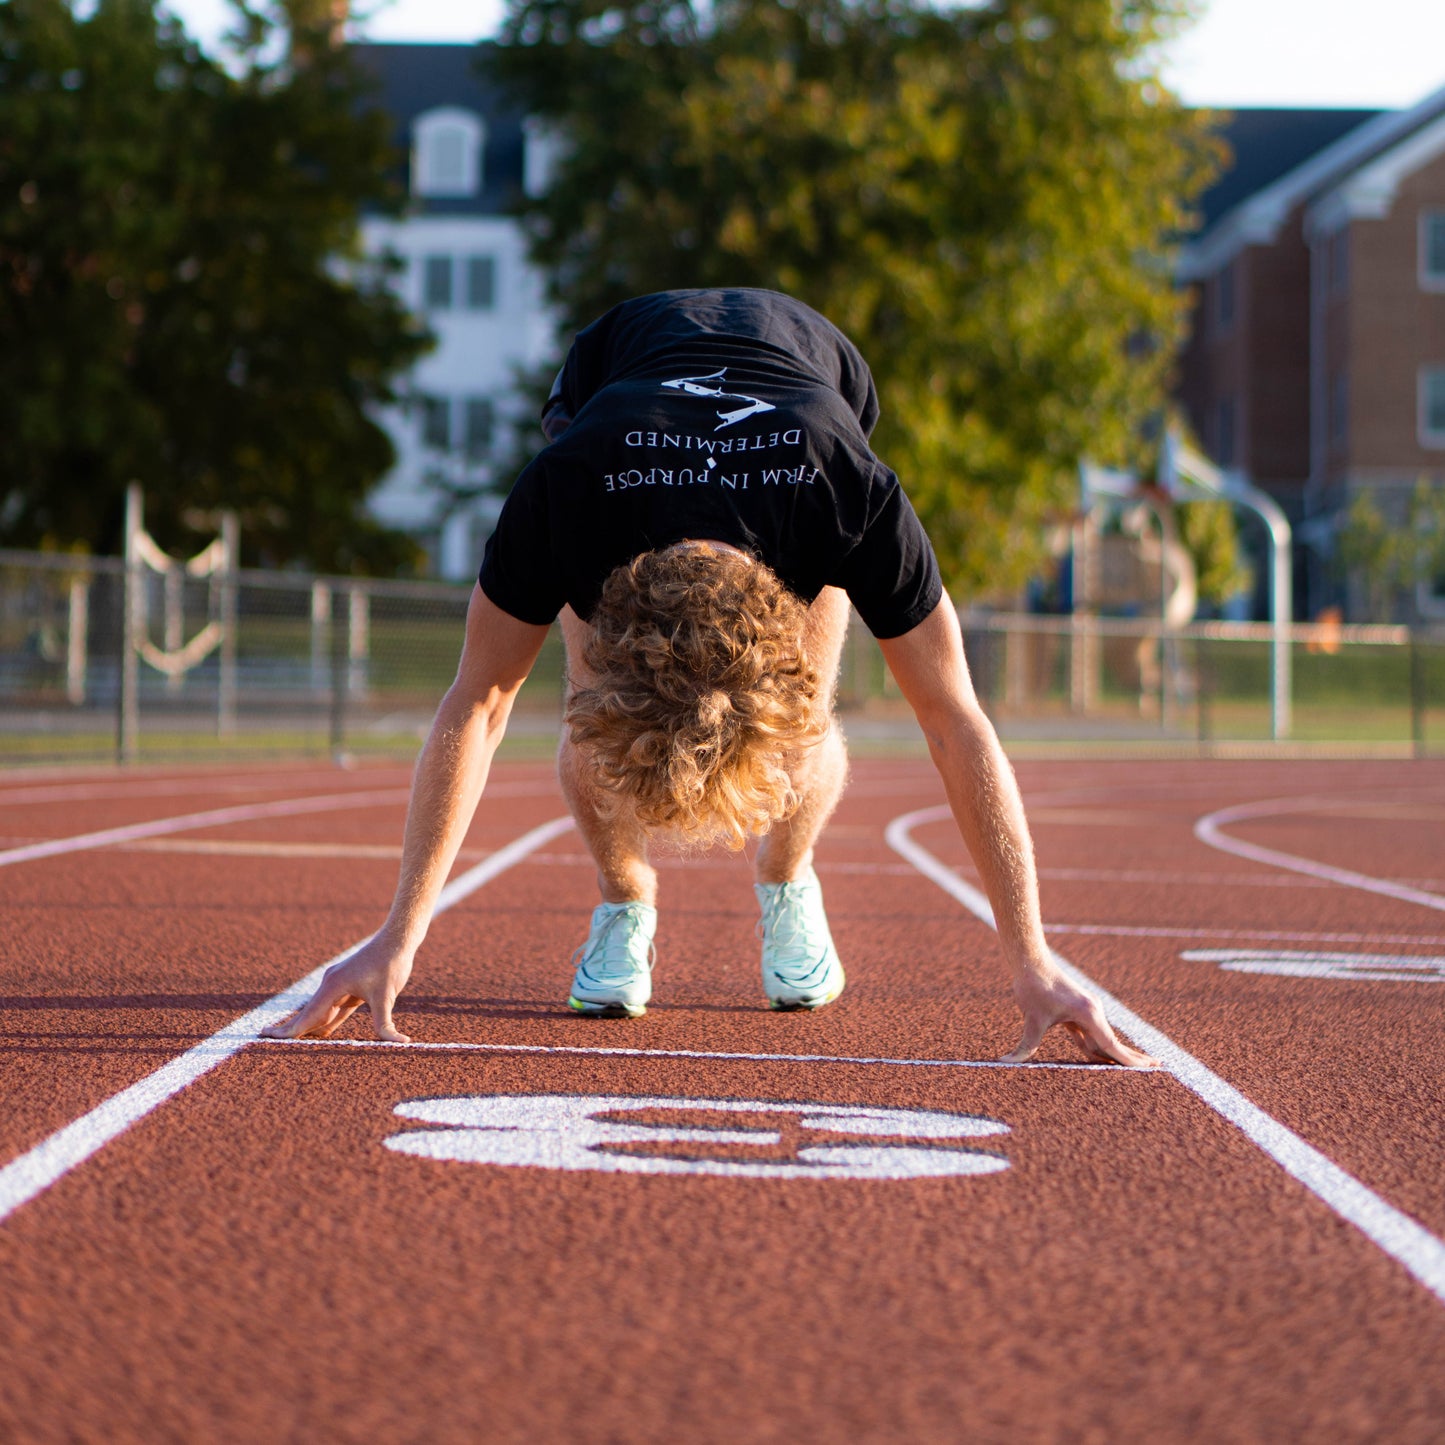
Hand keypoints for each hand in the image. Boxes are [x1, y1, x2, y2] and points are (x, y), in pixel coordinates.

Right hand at [261, 934, 414, 1042]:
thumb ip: (385, 1023)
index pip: (307, 1015)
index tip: (266, 1037)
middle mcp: (330, 985)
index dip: (288, 1029)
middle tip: (263, 1039)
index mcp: (333, 986)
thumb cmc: (391, 964)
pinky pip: (332, 1010)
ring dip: (305, 1027)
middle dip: (288, 1028)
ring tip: (286, 1041)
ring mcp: (337, 985)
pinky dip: (323, 1022)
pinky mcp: (347, 987)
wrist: (397, 940)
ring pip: (319, 1012)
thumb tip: (399, 1041)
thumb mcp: (387, 996)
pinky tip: (316, 1034)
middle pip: (307, 1014)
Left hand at [1003, 966, 1157, 1067]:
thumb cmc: (1033, 987)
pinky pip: (1088, 1035)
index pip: (1113, 1045)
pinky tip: (1100, 1060)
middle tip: (1160, 1069)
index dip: (1131, 1061)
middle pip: (1114, 1043)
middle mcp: (1093, 1012)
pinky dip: (1094, 1048)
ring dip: (1111, 1056)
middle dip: (1134, 1058)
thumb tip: (1004, 1063)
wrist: (1029, 961)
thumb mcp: (1032, 1019)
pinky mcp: (1076, 1012)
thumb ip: (1025, 1045)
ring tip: (1134, 1070)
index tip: (1152, 1068)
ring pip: (1100, 1040)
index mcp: (1088, 1014)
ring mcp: (1086, 1011)